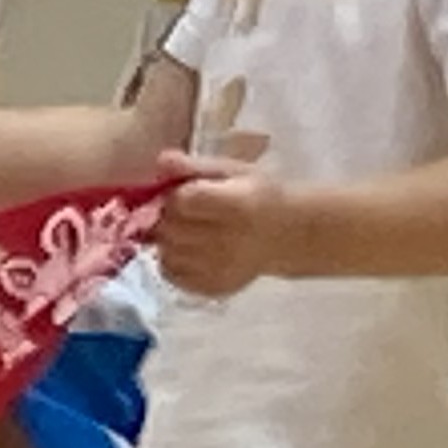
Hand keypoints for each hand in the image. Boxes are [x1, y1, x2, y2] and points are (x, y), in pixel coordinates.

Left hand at [156, 152, 294, 298]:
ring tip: (186, 231)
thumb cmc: (257, 195)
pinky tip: (188, 250)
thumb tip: (161, 160)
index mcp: (235, 206)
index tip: (183, 193)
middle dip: (167, 218)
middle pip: (170, 229)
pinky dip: (172, 261)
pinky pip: (172, 275)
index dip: (175, 195)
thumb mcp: (233, 171)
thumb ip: (195, 167)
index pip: (182, 201)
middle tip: (182, 213)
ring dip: (167, 240)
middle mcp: (226, 242)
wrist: (286, 235)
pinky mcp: (213, 287)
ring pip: (166, 254)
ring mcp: (219, 269)